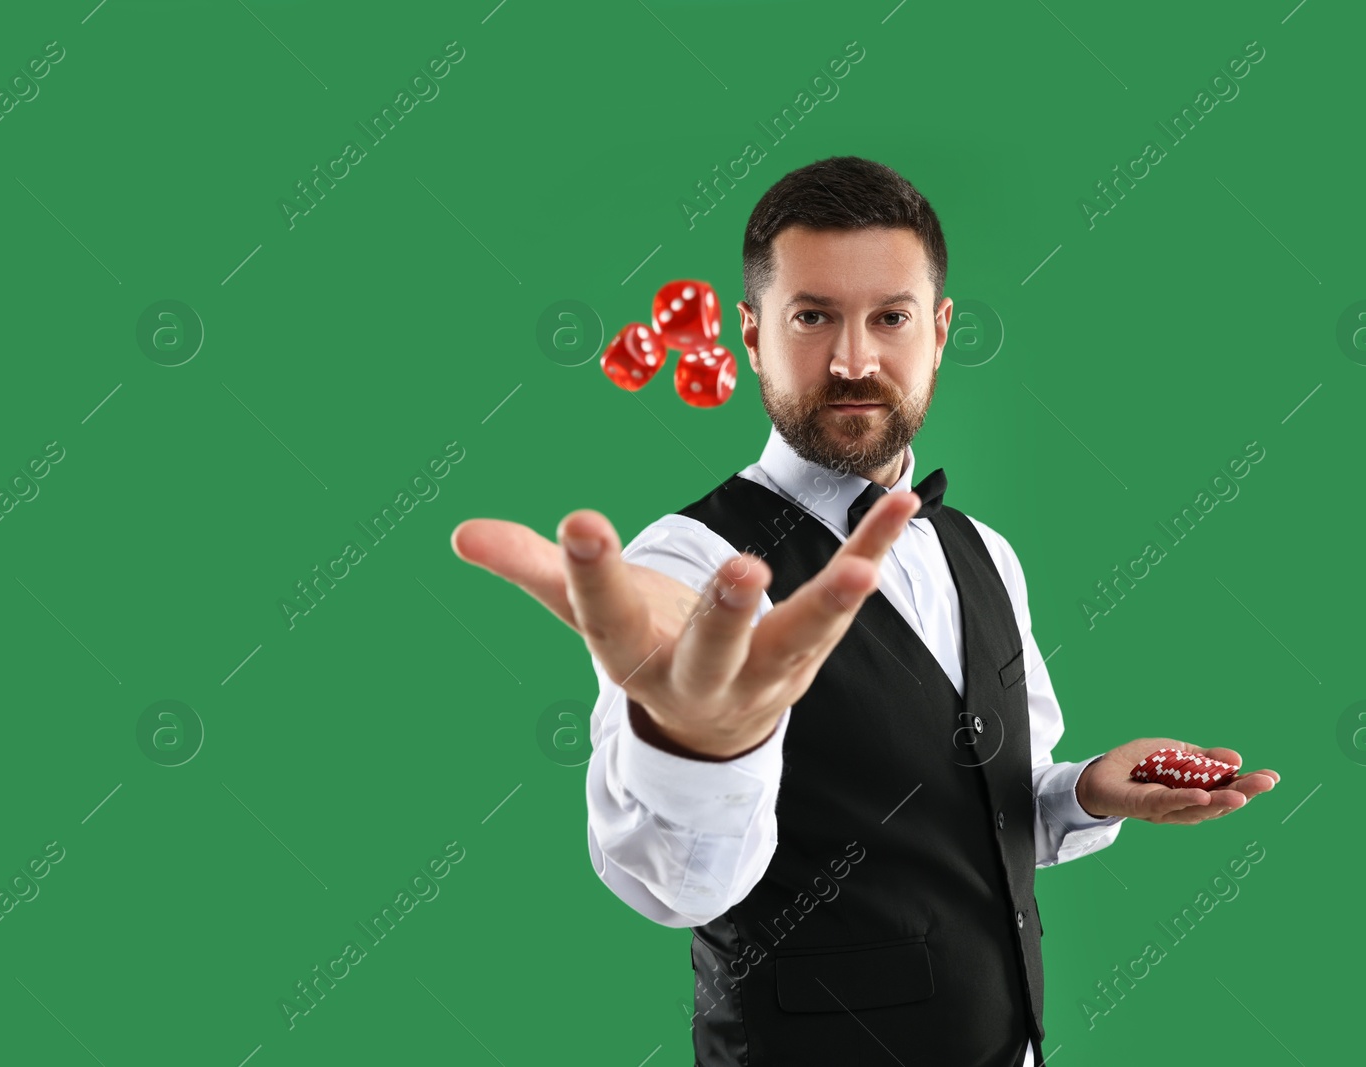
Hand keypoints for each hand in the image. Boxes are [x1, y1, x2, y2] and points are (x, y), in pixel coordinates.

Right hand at [449, 490, 922, 758]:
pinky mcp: (812, 646)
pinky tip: (904, 503)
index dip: (592, 574)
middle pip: (714, 653)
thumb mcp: (588, 615)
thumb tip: (460, 533)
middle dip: (725, 618)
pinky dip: (876, 549)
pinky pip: (848, 598)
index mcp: (636, 659)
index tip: (580, 521)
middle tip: (742, 574)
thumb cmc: (645, 646)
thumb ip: (533, 569)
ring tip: (863, 568)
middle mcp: (704, 675)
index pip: (606, 617)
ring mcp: (767, 669)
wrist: (711, 725)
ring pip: (799, 640)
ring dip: (831, 603)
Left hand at [1076, 737, 1278, 824]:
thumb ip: (1204, 758)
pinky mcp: (1143, 807)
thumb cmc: (1139, 765)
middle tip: (1268, 782)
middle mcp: (1184, 806)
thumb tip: (1237, 758)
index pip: (1227, 789)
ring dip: (1221, 800)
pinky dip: (1185, 800)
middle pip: (1219, 802)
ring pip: (1198, 808)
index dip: (1250, 784)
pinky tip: (1203, 795)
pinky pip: (1166, 804)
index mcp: (1195, 791)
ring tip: (1243, 795)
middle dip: (1245, 792)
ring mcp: (1165, 810)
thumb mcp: (1176, 754)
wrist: (1098, 773)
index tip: (1274, 777)